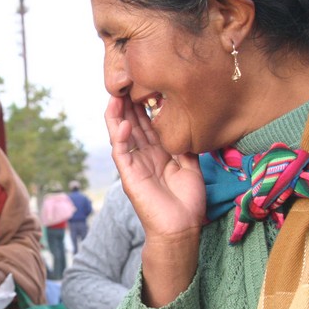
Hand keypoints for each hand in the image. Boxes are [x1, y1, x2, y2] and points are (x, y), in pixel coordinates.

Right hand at [104, 95, 205, 305]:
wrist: (182, 227)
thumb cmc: (188, 201)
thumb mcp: (191, 165)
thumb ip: (186, 145)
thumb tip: (187, 122)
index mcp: (158, 153)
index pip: (148, 124)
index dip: (145, 105)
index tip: (146, 84)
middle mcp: (144, 156)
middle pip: (133, 124)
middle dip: (129, 103)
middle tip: (127, 81)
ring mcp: (134, 166)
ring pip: (122, 135)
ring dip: (118, 115)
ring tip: (116, 95)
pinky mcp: (129, 177)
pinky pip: (122, 154)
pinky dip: (121, 138)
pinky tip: (123, 123)